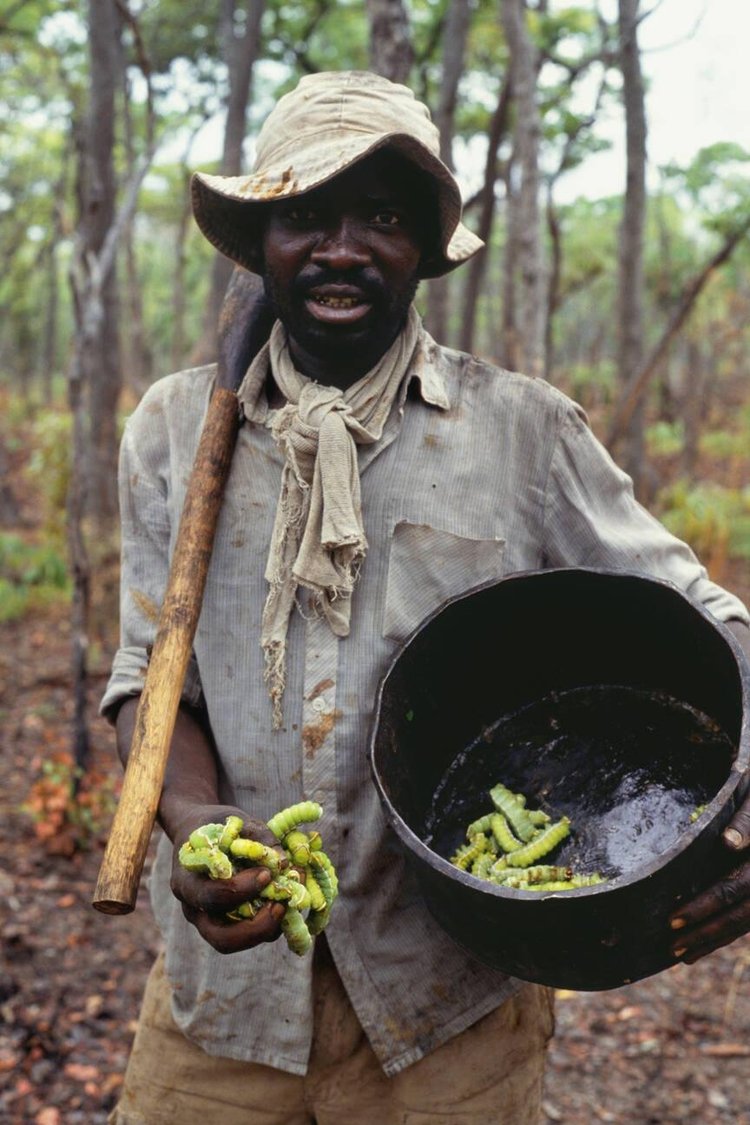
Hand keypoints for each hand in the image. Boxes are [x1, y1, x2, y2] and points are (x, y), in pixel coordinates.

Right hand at [170, 803, 287, 954]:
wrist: (195, 832)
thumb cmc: (215, 825)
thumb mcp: (233, 820)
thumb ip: (259, 837)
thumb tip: (283, 863)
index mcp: (186, 881)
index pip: (212, 897)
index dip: (243, 889)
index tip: (267, 873)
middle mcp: (192, 908)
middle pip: (220, 937)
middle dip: (255, 928)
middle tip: (281, 906)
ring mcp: (206, 920)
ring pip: (233, 943)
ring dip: (264, 930)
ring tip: (285, 905)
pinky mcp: (222, 924)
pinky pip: (244, 935)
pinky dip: (266, 926)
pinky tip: (282, 903)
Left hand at [669, 797, 749, 962]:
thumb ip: (746, 819)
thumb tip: (729, 843)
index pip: (734, 887)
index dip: (705, 906)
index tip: (674, 917)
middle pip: (741, 913)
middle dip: (706, 931)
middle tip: (671, 945)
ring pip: (746, 921)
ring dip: (714, 939)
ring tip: (682, 954)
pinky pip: (748, 917)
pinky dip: (725, 933)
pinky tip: (701, 946)